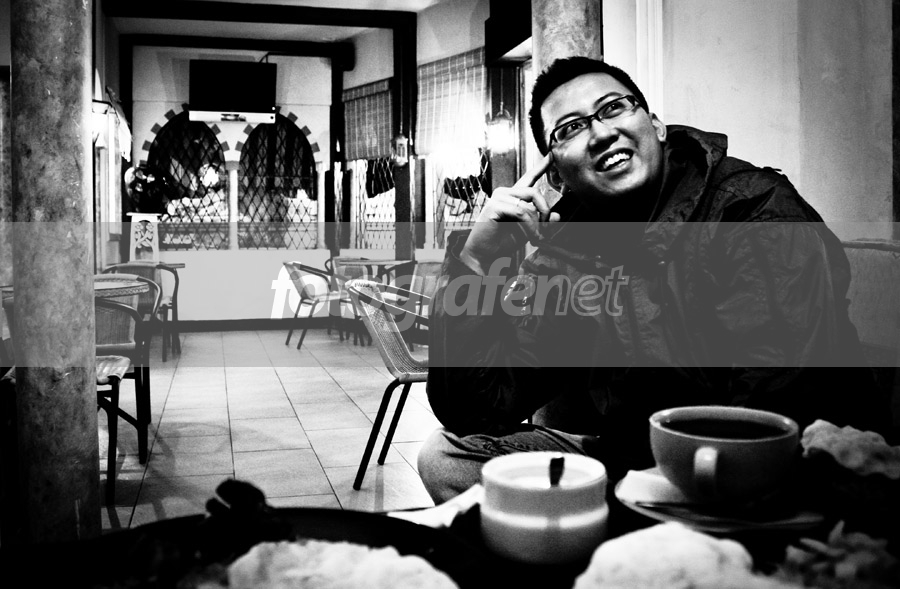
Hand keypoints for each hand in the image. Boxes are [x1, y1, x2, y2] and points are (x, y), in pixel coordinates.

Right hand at [460, 154, 560, 274]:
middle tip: (546, 232)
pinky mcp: (494, 206)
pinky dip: (531, 227)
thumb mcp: (528, 231)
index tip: (552, 155)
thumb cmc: (503, 242)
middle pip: (534, 192)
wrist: (484, 256)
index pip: (528, 178)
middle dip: (545, 212)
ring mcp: (498, 198)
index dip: (541, 167)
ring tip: (537, 238)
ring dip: (538, 224)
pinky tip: (532, 238)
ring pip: (529, 204)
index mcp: (512, 196)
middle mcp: (504, 193)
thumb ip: (542, 222)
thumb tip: (557, 215)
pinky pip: (522, 213)